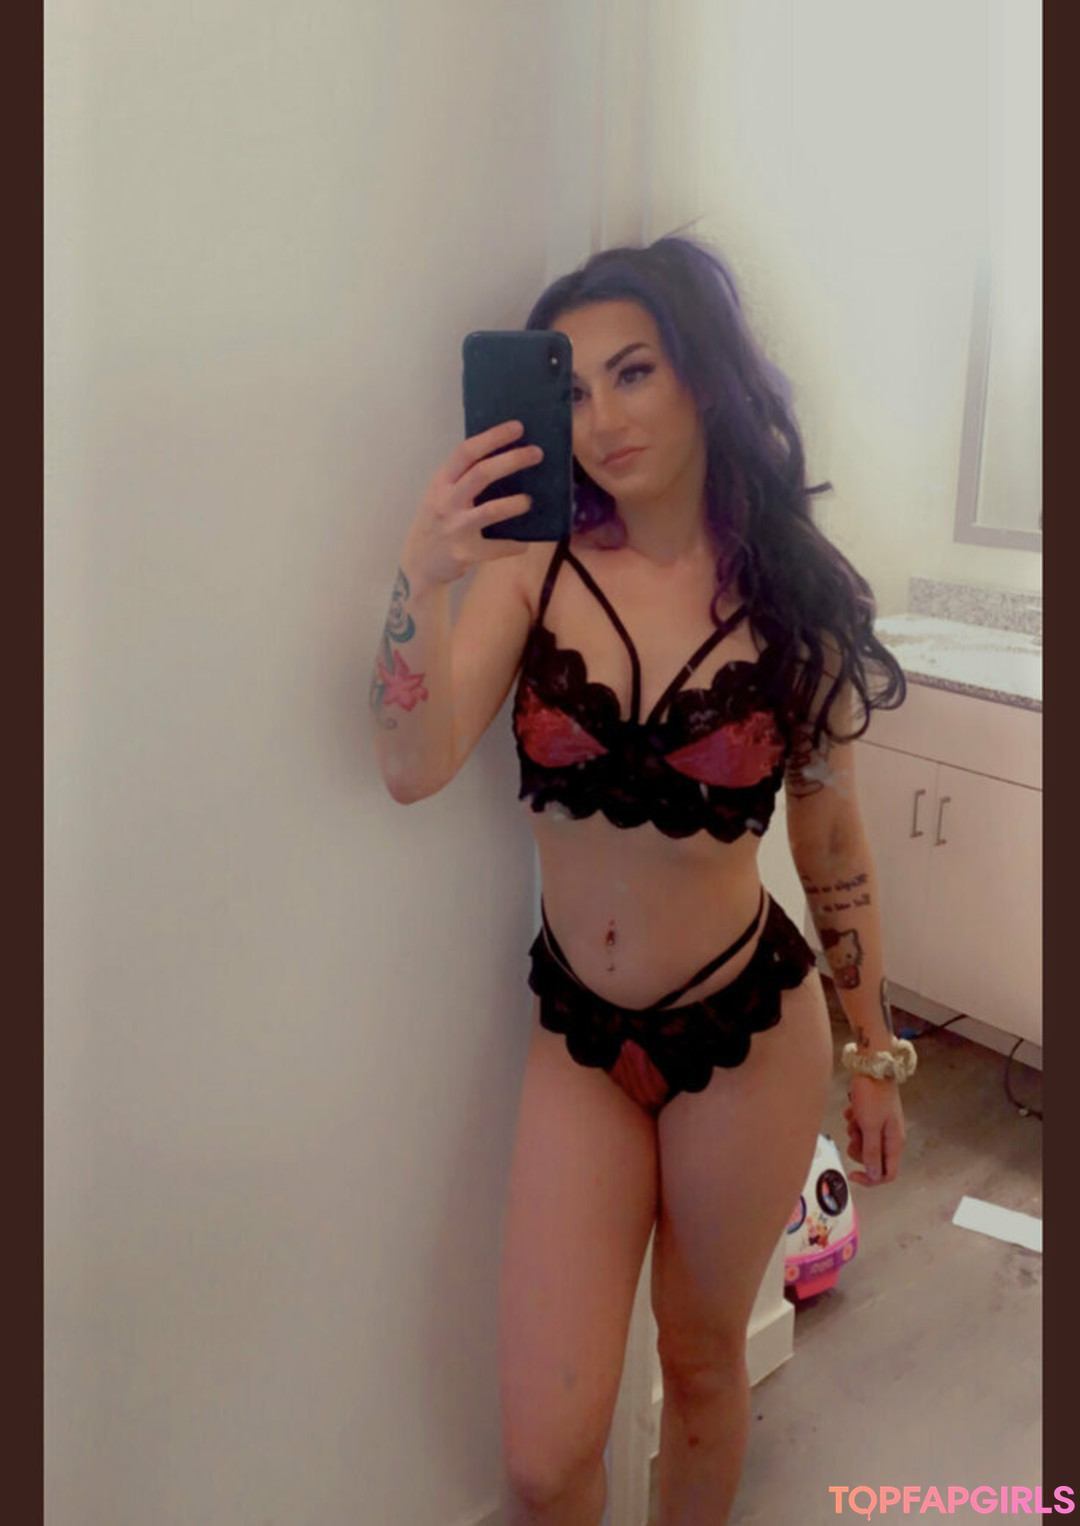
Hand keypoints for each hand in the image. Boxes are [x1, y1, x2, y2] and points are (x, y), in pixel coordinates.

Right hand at [402, 420, 542, 591]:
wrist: (419, 566)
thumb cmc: (436, 524)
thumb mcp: (440, 496)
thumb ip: (462, 478)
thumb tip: (502, 457)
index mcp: (440, 483)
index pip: (466, 452)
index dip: (493, 437)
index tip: (517, 428)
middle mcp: (445, 502)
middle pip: (482, 474)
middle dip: (513, 460)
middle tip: (537, 453)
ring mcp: (455, 529)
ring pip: (492, 510)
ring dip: (516, 504)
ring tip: (529, 501)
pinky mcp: (465, 553)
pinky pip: (497, 547)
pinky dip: (515, 544)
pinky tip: (524, 542)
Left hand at [842, 1073, 906, 1185]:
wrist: (871, 1065)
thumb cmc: (873, 1093)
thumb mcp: (870, 1126)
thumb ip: (872, 1152)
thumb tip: (875, 1176)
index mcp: (895, 1142)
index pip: (887, 1173)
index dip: (870, 1178)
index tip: (853, 1174)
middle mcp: (890, 1135)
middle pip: (873, 1158)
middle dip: (859, 1150)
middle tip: (854, 1134)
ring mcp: (882, 1124)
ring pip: (864, 1142)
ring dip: (855, 1133)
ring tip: (854, 1117)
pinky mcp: (873, 1114)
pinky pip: (860, 1127)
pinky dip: (854, 1120)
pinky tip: (853, 1109)